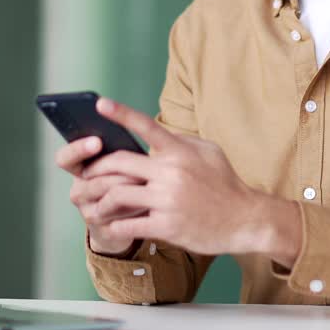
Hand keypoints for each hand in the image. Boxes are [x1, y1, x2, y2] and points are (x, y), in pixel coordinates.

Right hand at [55, 135, 144, 255]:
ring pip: (107, 197)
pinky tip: (149, 204)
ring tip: (148, 182)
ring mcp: (87, 212)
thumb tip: (133, 127)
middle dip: (118, 171)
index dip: (78, 149)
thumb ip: (121, 149)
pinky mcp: (101, 231)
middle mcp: (78, 190)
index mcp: (79, 169)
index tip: (97, 142)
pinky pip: (117, 218)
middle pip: (91, 178)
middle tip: (139, 167)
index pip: (65, 158)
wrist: (133, 220)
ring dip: (129, 189)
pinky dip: (135, 209)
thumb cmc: (130, 180)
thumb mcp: (124, 162)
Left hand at [81, 98, 301, 263]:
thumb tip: (156, 133)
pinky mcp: (167, 226)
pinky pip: (129, 225)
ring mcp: (168, 200)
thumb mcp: (209, 151)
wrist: (245, 219)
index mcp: (180, 151)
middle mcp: (171, 173)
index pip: (146, 126)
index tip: (100, 104)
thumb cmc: (225, 183)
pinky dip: (114, 225)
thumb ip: (180, 141)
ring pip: (117, 195)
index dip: (122, 114)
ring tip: (93, 205)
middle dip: (95, 168)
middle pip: (119, 163)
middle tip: (84, 174)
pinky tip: (110, 226)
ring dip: (100, 201)